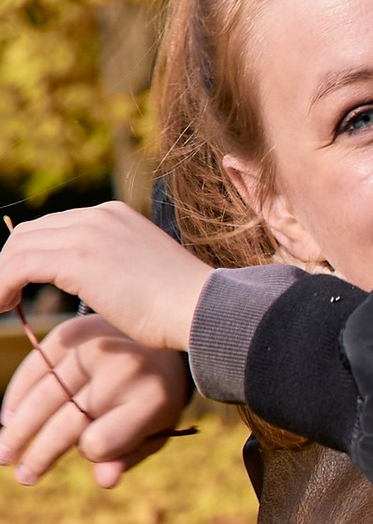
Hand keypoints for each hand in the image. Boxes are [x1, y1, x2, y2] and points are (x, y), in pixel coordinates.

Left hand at [0, 202, 209, 354]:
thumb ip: (114, 270)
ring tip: (0, 304)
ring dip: (1, 276)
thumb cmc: (181, 306)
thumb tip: (102, 288)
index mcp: (113, 215)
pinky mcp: (78, 258)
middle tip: (4, 295)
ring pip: (19, 247)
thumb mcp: (143, 274)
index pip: (54, 226)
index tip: (19, 284)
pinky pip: (19, 267)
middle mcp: (98, 215)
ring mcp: (87, 233)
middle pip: (30, 232)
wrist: (202, 308)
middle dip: (9, 262)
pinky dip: (1, 285)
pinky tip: (3, 305)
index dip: (29, 254)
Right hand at [1, 316, 193, 487]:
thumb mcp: (155, 429)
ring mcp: (93, 350)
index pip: (102, 442)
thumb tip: (104, 482)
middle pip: (68, 424)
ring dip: (19, 430)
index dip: (90, 453)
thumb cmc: (156, 393)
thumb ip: (129, 456)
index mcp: (151, 402)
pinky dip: (18, 394)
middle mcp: (121, 374)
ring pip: (45, 398)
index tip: (86, 451)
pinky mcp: (72, 332)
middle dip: (40, 455)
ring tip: (3, 454)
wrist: (165, 331)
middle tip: (21, 477)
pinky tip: (8, 418)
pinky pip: (35, 367)